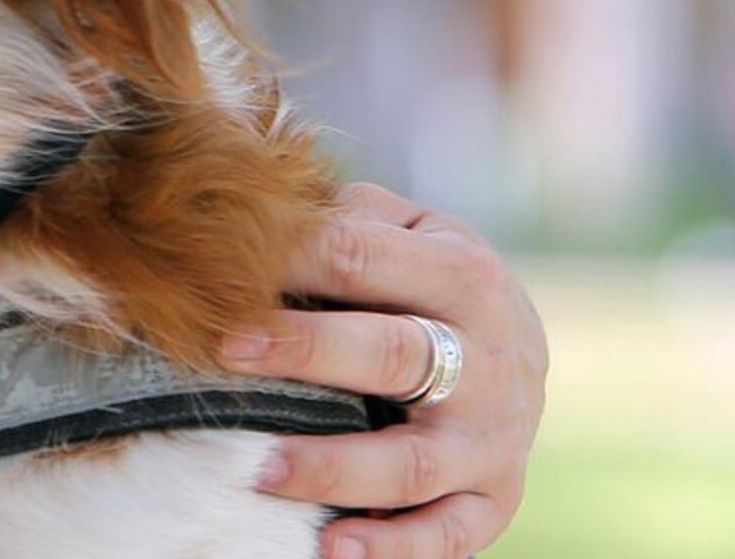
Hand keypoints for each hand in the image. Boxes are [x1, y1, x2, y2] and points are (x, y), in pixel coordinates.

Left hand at [219, 181, 548, 557]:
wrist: (518, 348)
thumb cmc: (424, 277)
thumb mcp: (405, 229)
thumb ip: (342, 218)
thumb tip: (248, 210)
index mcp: (463, 274)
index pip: (363, 258)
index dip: (288, 260)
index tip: (216, 271)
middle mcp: (489, 360)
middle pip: (393, 355)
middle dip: (304, 351)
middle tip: (225, 349)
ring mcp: (495, 438)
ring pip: (413, 462)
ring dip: (331, 467)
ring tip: (255, 468)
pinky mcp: (496, 498)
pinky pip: (449, 533)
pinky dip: (393, 548)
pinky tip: (330, 549)